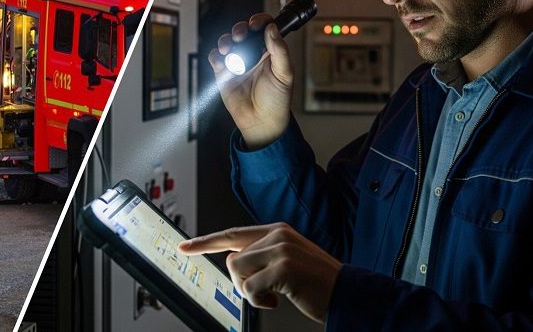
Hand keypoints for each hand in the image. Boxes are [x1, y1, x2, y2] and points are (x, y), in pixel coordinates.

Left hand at [179, 223, 340, 323]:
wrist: (349, 293)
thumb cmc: (318, 283)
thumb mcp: (290, 260)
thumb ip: (264, 255)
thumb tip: (234, 263)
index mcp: (278, 231)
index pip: (233, 234)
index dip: (206, 242)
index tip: (184, 246)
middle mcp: (278, 235)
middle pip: (232, 260)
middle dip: (243, 281)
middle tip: (268, 291)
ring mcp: (280, 250)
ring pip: (238, 274)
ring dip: (252, 293)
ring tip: (277, 295)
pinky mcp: (283, 268)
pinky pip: (249, 290)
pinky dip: (260, 302)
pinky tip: (281, 300)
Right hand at [209, 14, 293, 148]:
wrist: (261, 121)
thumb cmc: (277, 100)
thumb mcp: (285, 74)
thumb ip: (280, 50)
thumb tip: (272, 29)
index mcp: (270, 50)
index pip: (264, 27)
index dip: (259, 21)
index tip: (256, 24)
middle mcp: (253, 53)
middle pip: (242, 30)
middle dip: (239, 29)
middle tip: (241, 36)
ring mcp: (237, 62)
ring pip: (227, 41)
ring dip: (226, 40)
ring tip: (229, 49)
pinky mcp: (223, 73)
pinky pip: (215, 58)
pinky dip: (216, 56)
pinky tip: (222, 62)